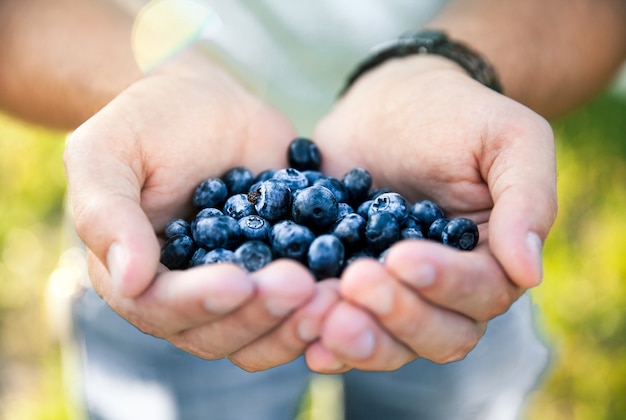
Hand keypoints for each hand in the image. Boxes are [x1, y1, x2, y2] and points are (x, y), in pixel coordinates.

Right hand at [64, 50, 336, 370]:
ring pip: (266, 332)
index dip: (201, 302)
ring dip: (300, 323)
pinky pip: (303, 304)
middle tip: (301, 286)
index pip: (164, 310)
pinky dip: (327, 302)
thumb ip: (107, 215)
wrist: (208, 101)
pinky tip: (353, 284)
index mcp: (140, 279)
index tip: (239, 280)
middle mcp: (190, 297)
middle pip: (221, 334)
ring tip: (334, 293)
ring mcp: (240, 288)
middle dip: (261, 315)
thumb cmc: (147, 121)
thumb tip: (129, 280)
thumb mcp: (106, 154)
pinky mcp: (282, 270)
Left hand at [305, 55, 556, 371]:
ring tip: (323, 315)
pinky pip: (345, 325)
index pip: (481, 291)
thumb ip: (527, 200)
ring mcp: (398, 294)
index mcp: (492, 260)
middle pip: (439, 335)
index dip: (444, 282)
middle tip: (356, 283)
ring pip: (392, 343)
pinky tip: (307, 340)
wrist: (389, 105)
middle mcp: (449, 291)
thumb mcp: (508, 139)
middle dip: (398, 315)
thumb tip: (528, 273)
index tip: (401, 256)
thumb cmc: (456, 115)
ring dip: (361, 338)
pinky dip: (325, 336)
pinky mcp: (351, 287)